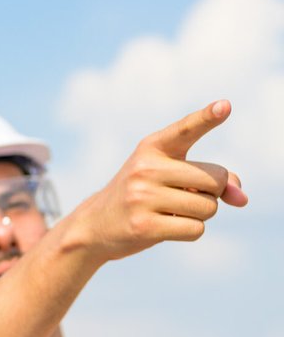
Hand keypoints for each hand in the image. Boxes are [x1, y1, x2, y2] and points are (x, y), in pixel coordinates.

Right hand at [66, 100, 246, 263]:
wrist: (94, 225)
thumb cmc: (142, 196)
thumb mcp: (172, 176)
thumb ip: (213, 178)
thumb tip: (242, 199)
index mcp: (152, 147)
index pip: (186, 129)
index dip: (207, 117)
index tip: (225, 106)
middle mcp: (145, 168)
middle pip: (215, 180)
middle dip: (211, 193)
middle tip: (184, 196)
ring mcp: (142, 197)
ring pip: (208, 207)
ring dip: (199, 214)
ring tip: (170, 211)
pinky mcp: (143, 226)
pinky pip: (196, 229)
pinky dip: (189, 230)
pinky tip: (165, 227)